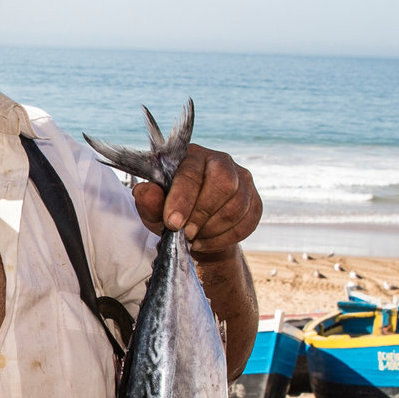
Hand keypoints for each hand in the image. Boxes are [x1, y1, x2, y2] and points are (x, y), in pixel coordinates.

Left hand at [131, 143, 260, 262]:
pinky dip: (226, 238)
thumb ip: (148, 201)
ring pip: (237, 205)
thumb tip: (144, 192)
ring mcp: (242, 179)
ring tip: (195, 238)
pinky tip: (207, 242)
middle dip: (202, 214)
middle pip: (223, 184)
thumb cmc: (172, 212)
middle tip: (186, 233)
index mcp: (192, 156)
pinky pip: (248, 221)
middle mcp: (221, 161)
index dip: (183, 199)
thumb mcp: (153, 209)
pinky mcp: (254, 200)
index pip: (192, 173)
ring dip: (214, 229)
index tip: (172, 223)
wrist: (196, 229)